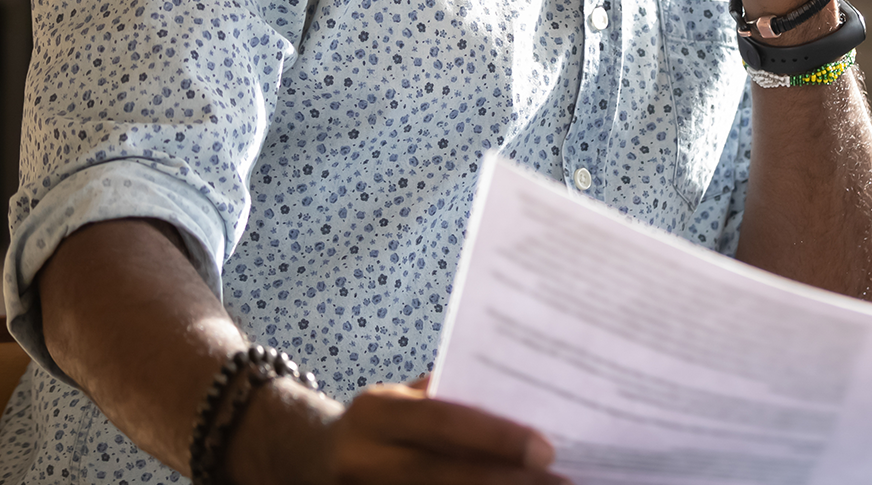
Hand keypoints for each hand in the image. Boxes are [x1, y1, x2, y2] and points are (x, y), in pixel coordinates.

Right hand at [261, 375, 565, 484]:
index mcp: (375, 414)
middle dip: (506, 482)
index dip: (496, 437)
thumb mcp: (403, 399)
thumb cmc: (379, 423)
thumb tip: (523, 394)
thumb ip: (449, 397)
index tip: (546, 447)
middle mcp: (364, 460)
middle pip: (442, 476)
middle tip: (562, 482)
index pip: (443, 422)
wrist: (309, 457)